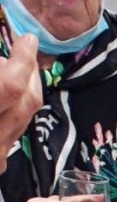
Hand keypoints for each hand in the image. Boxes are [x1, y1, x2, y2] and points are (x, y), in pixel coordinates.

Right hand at [0, 35, 41, 172]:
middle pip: (28, 99)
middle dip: (29, 72)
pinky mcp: (1, 161)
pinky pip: (16, 130)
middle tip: (23, 54)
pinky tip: (8, 101)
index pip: (12, 86)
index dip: (23, 60)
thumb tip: (9, 63)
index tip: (28, 41)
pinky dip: (15, 109)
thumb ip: (0, 80)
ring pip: (25, 115)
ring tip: (12, 74)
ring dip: (25, 89)